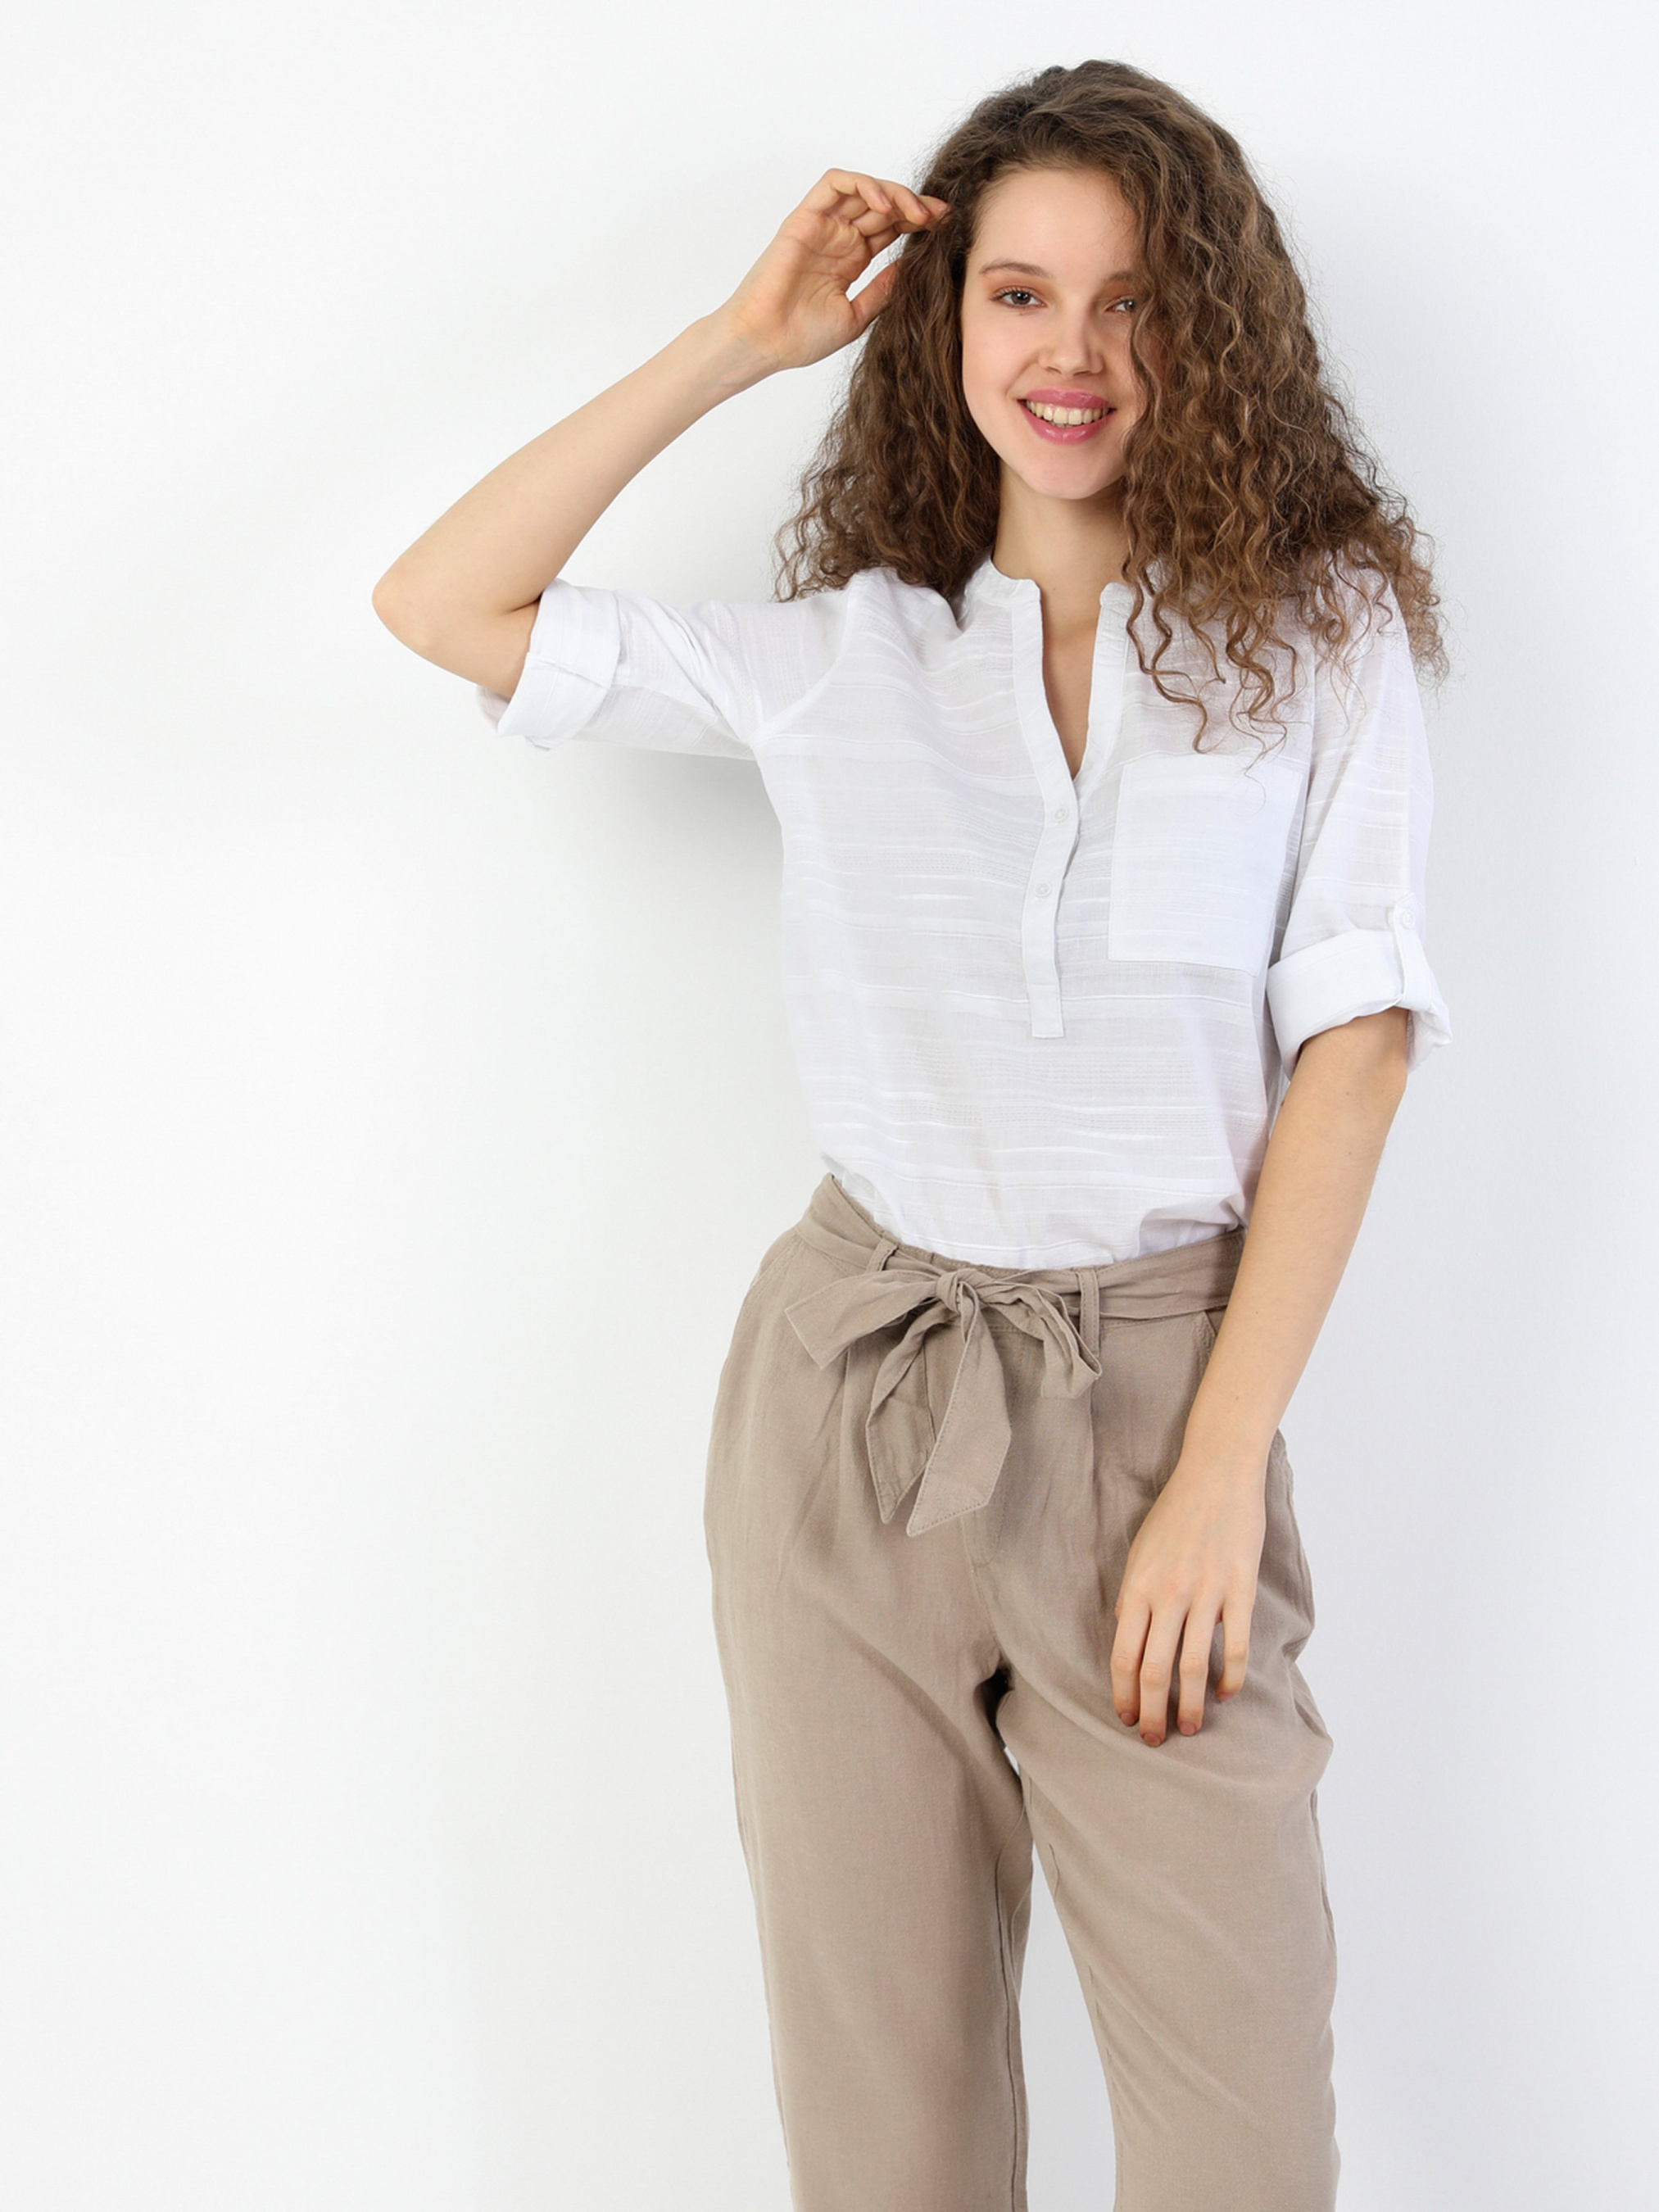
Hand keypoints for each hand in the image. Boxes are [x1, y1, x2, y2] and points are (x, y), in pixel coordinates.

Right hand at [713, 169, 949, 374]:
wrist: (764, 344)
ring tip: (917, 212)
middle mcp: (838, 238)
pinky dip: (862, 185)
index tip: (947, 227)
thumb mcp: (858, 316)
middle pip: (883, 205)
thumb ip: (883, 289)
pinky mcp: (804, 218)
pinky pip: (835, 185)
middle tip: (940, 216)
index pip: (892, 227)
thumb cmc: (801, 338)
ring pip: (864, 190)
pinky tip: (884, 204)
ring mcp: (822, 226)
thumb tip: (912, 266)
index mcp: (851, 259)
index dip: (920, 222)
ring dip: (895, 193)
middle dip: (915, 205)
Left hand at [1109, 1454, 1266, 1745]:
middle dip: (1152, 1712)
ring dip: (1190, 1704)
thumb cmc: (1174, 1513)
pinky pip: (1234, 1644)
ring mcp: (1205, 1593)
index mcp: (1138, 1586)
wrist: (1215, 1474)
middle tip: (1154, 1739)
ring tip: (1189, 1728)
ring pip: (1193, 1665)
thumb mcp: (1139, 1552)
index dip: (1123, 1694)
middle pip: (1155, 1670)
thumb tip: (1128, 1637)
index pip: (1123, 1655)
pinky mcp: (1239, 1589)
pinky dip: (1231, 1677)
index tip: (1126, 1719)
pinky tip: (1225, 1694)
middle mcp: (1168, 1594)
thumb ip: (1134, 1597)